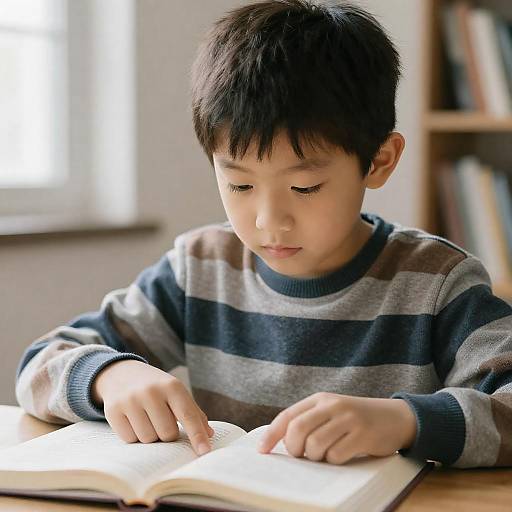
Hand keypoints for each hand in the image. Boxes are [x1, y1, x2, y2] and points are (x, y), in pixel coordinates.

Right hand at [91, 359, 213, 455]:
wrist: (121, 373)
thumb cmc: (156, 387)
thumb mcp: (176, 392)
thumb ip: (193, 412)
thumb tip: (209, 435)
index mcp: (172, 386)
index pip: (188, 415)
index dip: (197, 435)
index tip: (205, 451)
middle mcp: (151, 391)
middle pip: (168, 434)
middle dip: (168, 434)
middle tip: (162, 422)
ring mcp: (131, 400)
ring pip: (148, 439)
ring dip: (151, 436)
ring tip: (147, 419)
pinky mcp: (113, 410)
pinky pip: (130, 439)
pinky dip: (134, 436)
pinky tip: (133, 421)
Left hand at [258, 393, 416, 464]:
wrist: (394, 417)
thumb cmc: (355, 419)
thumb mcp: (331, 412)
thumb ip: (309, 421)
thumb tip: (281, 442)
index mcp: (320, 399)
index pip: (288, 416)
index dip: (272, 434)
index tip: (262, 451)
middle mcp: (332, 405)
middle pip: (298, 429)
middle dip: (294, 448)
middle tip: (301, 455)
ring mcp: (348, 418)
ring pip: (315, 444)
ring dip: (315, 456)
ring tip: (325, 454)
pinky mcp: (362, 434)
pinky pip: (336, 455)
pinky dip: (334, 460)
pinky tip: (343, 454)